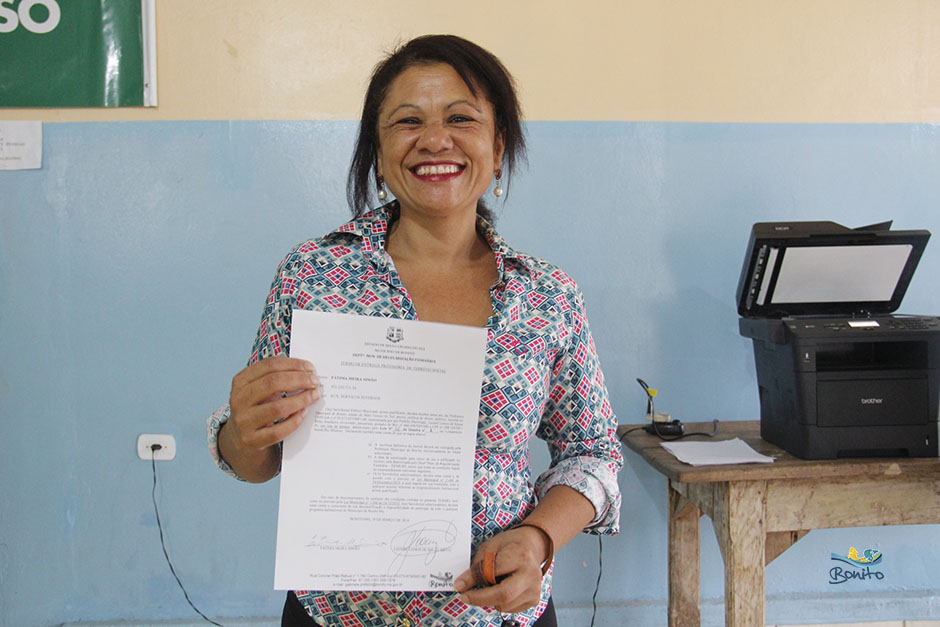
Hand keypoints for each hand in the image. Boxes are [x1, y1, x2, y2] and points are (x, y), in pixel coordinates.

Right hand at [219, 356, 319, 480]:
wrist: (240, 437)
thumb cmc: (256, 407)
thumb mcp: (258, 389)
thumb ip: (276, 378)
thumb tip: (307, 372)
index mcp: (240, 382)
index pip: (268, 366)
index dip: (292, 364)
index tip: (309, 367)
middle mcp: (238, 400)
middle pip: (272, 383)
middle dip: (299, 380)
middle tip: (314, 381)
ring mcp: (243, 421)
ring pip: (277, 408)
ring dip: (300, 400)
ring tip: (314, 396)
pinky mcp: (252, 440)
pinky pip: (278, 431)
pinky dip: (294, 421)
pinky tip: (303, 413)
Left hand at [454, 525, 549, 612]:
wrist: (531, 546)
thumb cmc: (510, 545)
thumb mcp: (490, 547)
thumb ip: (477, 566)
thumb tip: (461, 585)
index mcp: (520, 556)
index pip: (494, 572)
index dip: (474, 580)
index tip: (460, 586)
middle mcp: (531, 574)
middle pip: (503, 595)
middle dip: (480, 598)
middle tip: (466, 596)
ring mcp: (534, 589)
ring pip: (504, 606)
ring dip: (490, 599)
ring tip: (493, 582)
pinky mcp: (534, 600)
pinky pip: (509, 609)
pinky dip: (500, 602)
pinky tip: (503, 587)